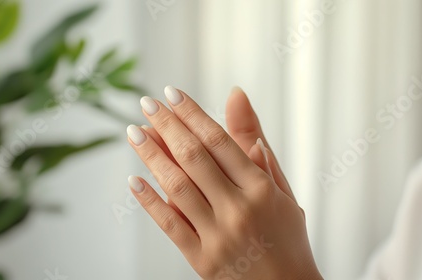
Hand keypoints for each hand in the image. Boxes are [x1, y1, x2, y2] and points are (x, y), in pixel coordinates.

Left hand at [126, 86, 321, 278]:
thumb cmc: (286, 237)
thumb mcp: (281, 188)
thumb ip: (255, 143)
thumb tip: (236, 98)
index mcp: (261, 189)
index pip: (219, 141)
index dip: (192, 114)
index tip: (171, 94)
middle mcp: (239, 209)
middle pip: (194, 157)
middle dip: (167, 126)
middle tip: (147, 104)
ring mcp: (218, 236)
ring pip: (177, 187)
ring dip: (152, 156)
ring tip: (135, 133)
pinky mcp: (202, 259)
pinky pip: (170, 225)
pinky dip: (149, 201)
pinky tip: (135, 179)